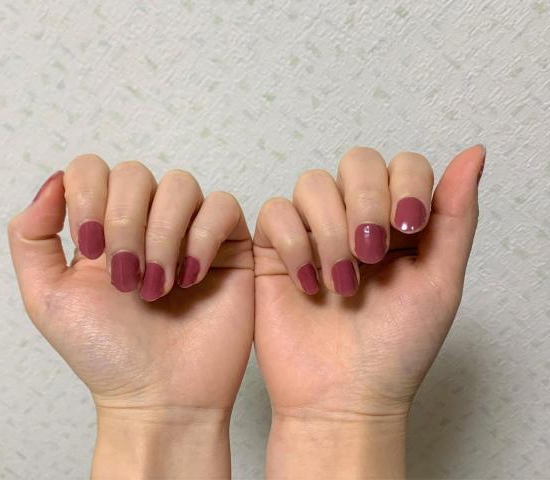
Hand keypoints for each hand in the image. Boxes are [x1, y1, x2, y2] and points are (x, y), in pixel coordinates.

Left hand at [8, 156, 253, 478]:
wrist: (159, 397)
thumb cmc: (106, 354)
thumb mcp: (48, 297)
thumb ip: (32, 237)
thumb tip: (53, 181)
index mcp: (103, 225)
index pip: (92, 169)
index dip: (88, 197)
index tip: (91, 249)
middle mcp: (147, 220)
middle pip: (135, 174)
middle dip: (125, 224)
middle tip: (125, 279)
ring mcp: (189, 230)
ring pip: (180, 185)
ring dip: (162, 236)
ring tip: (157, 288)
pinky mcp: (229, 245)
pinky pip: (222, 206)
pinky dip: (202, 239)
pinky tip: (190, 278)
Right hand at [253, 145, 484, 477]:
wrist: (341, 398)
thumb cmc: (394, 349)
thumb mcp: (440, 282)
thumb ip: (455, 217)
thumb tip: (473, 153)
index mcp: (397, 223)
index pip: (402, 164)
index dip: (405, 184)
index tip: (408, 228)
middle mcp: (354, 219)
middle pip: (356, 162)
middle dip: (366, 204)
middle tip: (371, 256)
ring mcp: (312, 232)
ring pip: (312, 183)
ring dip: (331, 230)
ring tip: (341, 281)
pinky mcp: (273, 249)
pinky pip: (275, 212)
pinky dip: (294, 243)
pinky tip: (308, 283)